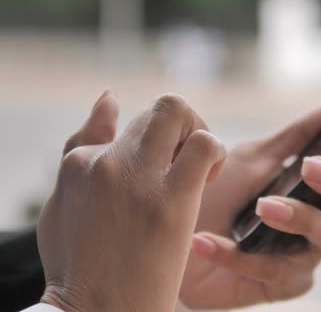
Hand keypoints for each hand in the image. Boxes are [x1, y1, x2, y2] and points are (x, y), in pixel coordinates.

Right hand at [38, 92, 224, 311]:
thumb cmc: (81, 266)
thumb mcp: (63, 204)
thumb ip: (81, 147)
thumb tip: (109, 96)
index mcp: (79, 164)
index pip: (120, 123)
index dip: (150, 146)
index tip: (160, 171)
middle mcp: (107, 163)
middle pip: (159, 110)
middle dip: (182, 127)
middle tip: (188, 160)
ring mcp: (137, 179)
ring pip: (178, 112)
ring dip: (199, 132)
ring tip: (202, 168)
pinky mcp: (170, 200)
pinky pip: (204, 145)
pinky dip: (215, 153)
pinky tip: (211, 179)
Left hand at [179, 94, 320, 308]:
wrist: (169, 243)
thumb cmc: (216, 197)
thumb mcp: (253, 158)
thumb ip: (297, 136)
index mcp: (320, 186)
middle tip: (313, 167)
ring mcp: (306, 255)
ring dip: (296, 217)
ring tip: (261, 206)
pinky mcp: (280, 285)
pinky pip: (271, 270)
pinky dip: (237, 253)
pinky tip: (206, 241)